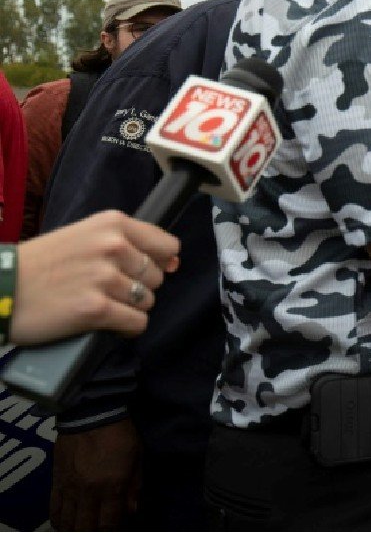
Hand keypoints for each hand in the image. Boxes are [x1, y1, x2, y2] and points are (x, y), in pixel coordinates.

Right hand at [13, 210, 180, 344]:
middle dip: (139, 287)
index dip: (161, 262)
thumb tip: (173, 261)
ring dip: (129, 308)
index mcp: (113, 224)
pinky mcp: (96, 309)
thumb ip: (126, 242)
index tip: (146, 271)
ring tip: (101, 304)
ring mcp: (105, 278)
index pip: (167, 245)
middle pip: (157, 276)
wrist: (1, 287)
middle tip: (108, 290)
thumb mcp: (84, 236)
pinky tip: (107, 324)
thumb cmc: (40, 263)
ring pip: (147, 301)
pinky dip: (126, 328)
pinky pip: (136, 323)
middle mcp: (113, 247)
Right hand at [50, 419, 140, 530]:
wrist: (91, 414)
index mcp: (112, 487)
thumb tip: (132, 511)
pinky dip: (59, 520)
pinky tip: (66, 522)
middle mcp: (89, 493)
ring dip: (75, 529)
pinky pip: (54, 509)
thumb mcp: (138, 458)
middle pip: (85, 528)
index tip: (115, 527)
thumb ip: (135, 487)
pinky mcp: (56, 482)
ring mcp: (70, 489)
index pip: (109, 524)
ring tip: (83, 526)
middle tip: (99, 527)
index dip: (112, 530)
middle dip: (93, 532)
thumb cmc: (120, 435)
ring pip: (67, 523)